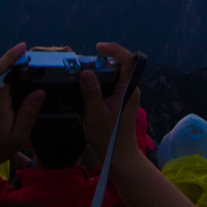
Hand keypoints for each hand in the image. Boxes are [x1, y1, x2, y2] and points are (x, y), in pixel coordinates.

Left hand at [0, 43, 43, 168]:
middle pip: (1, 71)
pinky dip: (8, 84)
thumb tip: (40, 91)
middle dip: (18, 63)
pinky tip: (20, 92)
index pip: (1, 72)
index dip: (11, 57)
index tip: (22, 46)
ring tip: (33, 75)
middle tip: (37, 61)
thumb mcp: (18, 135)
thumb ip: (29, 112)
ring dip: (13, 75)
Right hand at [79, 42, 139, 168]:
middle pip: (117, 66)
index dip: (114, 49)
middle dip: (99, 62)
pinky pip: (106, 87)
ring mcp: (123, 95)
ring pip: (110, 76)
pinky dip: (94, 87)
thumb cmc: (109, 137)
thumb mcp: (96, 114)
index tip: (98, 48)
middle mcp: (128, 88)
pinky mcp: (117, 102)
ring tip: (78, 79)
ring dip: (95, 76)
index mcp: (128, 88)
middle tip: (81, 65)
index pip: (127, 60)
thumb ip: (91, 93)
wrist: (118, 157)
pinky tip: (82, 97)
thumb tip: (85, 72)